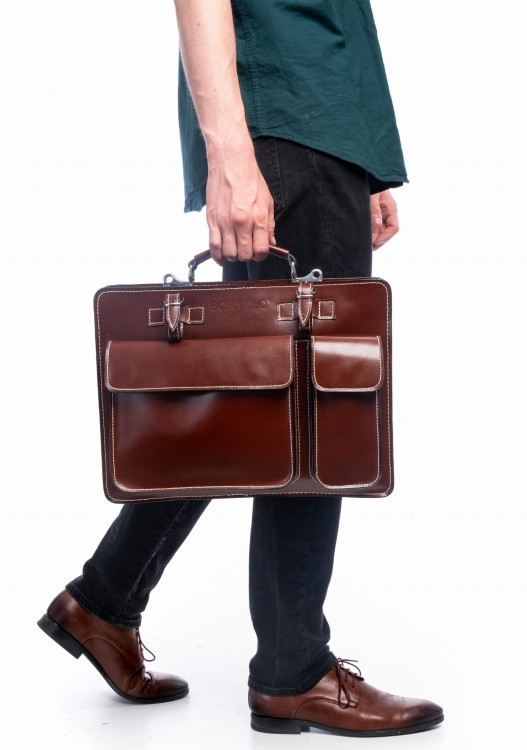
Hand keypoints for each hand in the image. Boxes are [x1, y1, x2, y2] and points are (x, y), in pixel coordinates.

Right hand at [205, 134, 275, 265]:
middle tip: (247, 250)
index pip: (261, 250)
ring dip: (233, 256)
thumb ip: (269, 225)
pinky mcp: (212, 220)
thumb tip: (270, 242)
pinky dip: (217, 256)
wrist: (231, 162)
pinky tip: (221, 257)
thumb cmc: (249, 178)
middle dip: (247, 256)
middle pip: (244, 255)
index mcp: (258, 218)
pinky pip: (213, 246)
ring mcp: (225, 222)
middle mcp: (241, 222)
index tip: (259, 253)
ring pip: (229, 254)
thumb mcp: (267, 201)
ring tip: (235, 249)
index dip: (261, 255)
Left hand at [370, 190, 398, 250]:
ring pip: (381, 231)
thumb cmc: (374, 184)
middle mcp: (388, 214)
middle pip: (387, 232)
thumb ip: (375, 210)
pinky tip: (365, 238)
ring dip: (375, 239)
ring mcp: (382, 215)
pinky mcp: (375, 215)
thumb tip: (377, 224)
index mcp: (391, 209)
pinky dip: (371, 234)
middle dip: (380, 240)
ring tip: (366, 246)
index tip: (377, 241)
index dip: (386, 237)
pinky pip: (375, 227)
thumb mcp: (373, 196)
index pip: (394, 228)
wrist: (371, 177)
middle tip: (369, 247)